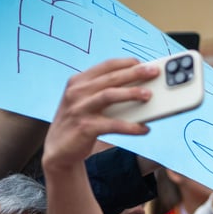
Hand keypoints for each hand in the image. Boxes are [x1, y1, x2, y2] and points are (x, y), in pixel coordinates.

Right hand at [41, 59, 155, 172]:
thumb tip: (138, 88)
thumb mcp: (86, 102)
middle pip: (111, 78)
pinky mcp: (85, 128)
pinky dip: (131, 126)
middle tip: (153, 72)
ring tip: (149, 95)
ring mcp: (80, 109)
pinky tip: (144, 129)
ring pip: (109, 95)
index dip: (126, 62)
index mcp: (78, 81)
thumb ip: (104, 92)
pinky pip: (113, 125)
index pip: (105, 66)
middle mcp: (77, 92)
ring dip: (131, 93)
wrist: (59, 150)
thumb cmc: (79, 123)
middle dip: (134, 73)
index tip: (143, 63)